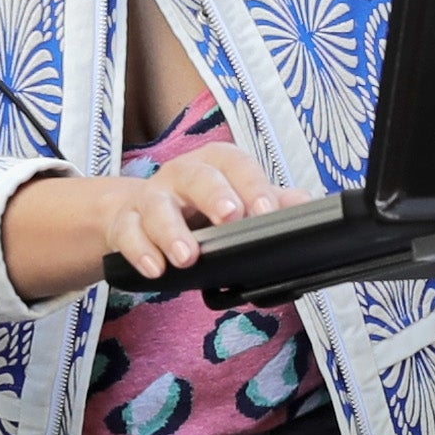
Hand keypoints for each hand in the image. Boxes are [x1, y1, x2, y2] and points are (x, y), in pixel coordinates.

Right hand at [8, 146, 272, 297]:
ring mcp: (151, 197)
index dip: (251, 185)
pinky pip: (128, 233)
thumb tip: (308, 207)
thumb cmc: (200, 208)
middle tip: (230, 218)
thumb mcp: (237, 200)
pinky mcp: (125, 223)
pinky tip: (155, 270)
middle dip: (214, 195)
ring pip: (157, 206)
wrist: (140, 213)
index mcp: (215, 165)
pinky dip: (140, 251)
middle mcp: (181, 175)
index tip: (266, 212)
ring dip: (171, 231)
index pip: (235, 165)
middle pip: (196, 176)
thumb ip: (272, 203)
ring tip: (187, 256)